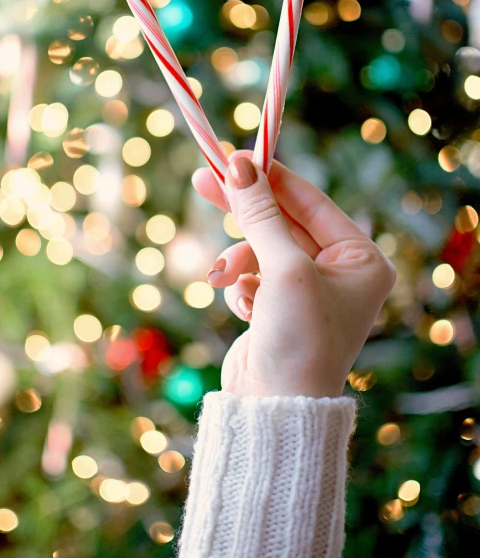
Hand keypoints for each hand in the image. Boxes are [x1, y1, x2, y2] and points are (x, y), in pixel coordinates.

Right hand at [192, 152, 395, 398]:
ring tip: (221, 277)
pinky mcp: (279, 307)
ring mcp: (307, 290)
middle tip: (203, 178)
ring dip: (237, 258)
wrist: (275, 409)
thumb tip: (238, 164)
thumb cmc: (298, 339)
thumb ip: (260, 214)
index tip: (233, 156)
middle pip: (282, 221)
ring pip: (261, 248)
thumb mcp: (283, 268)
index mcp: (361, 258)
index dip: (271, 177)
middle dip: (244, 209)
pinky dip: (240, 284)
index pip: (310, 201)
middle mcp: (339, 271)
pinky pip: (252, 274)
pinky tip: (244, 309)